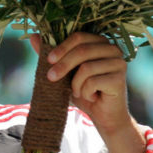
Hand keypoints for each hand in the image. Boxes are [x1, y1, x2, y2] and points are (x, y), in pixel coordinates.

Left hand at [30, 32, 145, 152]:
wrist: (103, 116)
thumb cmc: (84, 92)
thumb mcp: (65, 74)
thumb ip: (52, 56)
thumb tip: (33, 36)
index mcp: (100, 42)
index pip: (79, 37)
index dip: (62, 47)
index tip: (49, 60)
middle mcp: (112, 49)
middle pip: (82, 50)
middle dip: (63, 65)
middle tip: (50, 78)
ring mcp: (119, 62)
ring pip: (86, 68)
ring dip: (76, 84)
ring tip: (78, 92)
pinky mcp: (120, 78)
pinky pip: (93, 82)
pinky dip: (86, 93)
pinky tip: (92, 97)